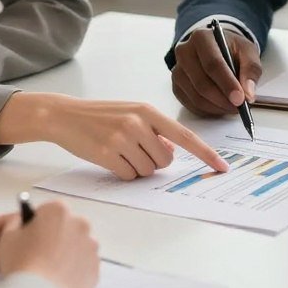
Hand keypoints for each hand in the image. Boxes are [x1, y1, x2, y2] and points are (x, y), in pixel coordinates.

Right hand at [0, 93, 229, 178]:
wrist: (66, 115)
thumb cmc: (102, 116)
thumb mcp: (132, 115)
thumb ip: (155, 131)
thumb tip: (172, 154)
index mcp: (148, 111)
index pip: (185, 136)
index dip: (205, 153)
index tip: (222, 167)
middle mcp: (138, 123)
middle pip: (165, 161)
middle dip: (154, 161)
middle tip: (134, 149)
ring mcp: (122, 139)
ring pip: (147, 170)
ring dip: (136, 168)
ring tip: (119, 151)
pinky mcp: (106, 154)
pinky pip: (128, 176)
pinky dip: (122, 172)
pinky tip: (109, 157)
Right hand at [0, 200, 99, 287]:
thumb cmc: (20, 263)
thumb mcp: (7, 237)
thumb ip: (16, 223)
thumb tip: (23, 221)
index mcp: (58, 211)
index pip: (48, 211)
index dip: (37, 225)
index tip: (30, 239)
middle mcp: (80, 223)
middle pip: (66, 227)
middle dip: (55, 238)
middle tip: (40, 258)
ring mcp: (91, 246)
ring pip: (77, 246)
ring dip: (67, 254)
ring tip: (50, 273)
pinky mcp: (96, 267)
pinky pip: (84, 266)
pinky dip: (74, 272)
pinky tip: (60, 283)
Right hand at [171, 27, 261, 116]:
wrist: (218, 48)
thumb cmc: (232, 49)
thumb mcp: (248, 52)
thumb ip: (251, 70)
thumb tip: (248, 94)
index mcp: (201, 37)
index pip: (212, 63)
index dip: (227, 84)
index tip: (240, 99)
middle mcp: (184, 52)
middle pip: (201, 82)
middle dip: (222, 99)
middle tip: (239, 107)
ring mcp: (178, 70)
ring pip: (195, 96)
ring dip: (217, 107)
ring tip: (233, 107)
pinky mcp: (176, 86)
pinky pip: (190, 104)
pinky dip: (208, 110)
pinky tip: (221, 107)